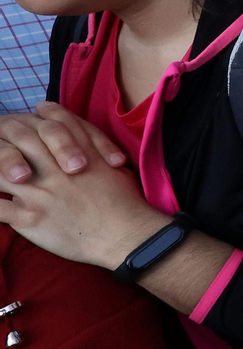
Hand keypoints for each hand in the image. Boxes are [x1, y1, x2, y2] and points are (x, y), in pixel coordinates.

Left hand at [0, 114, 167, 268]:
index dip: (40, 116)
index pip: (54, 122)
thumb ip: (95, 150)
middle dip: (6, 139)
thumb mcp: (115, 167)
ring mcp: (40, 191)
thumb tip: (81, 144)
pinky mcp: (30, 217)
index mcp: (79, 152)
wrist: (124, 234)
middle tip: (2, 144)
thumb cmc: (124, 202)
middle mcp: (55, 167)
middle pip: (19, 138)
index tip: (35, 114)